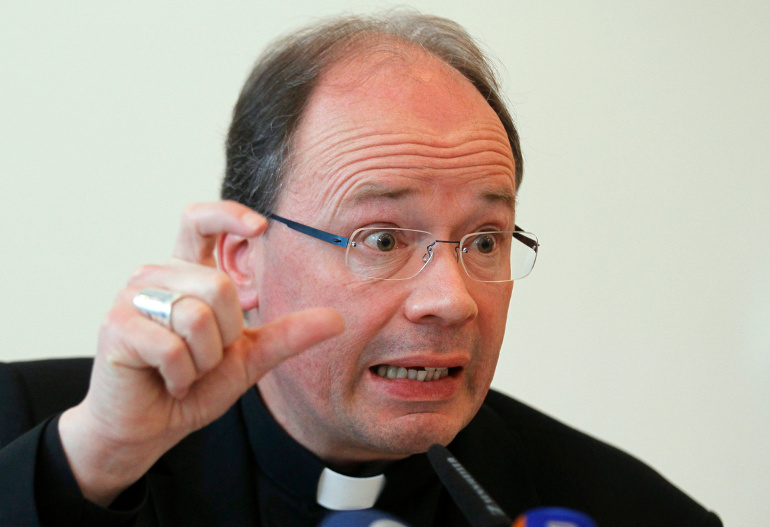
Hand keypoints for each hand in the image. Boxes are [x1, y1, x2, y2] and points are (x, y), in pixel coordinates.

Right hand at [58, 201, 343, 505]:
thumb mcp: (250, 357)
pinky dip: (182, 375)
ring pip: (197, 316)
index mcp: (186, 273)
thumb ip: (289, 334)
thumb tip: (338, 319)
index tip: (260, 227)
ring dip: (203, 360)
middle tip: (205, 358)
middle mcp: (156, 276)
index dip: (227, 215)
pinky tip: (170, 382)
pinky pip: (173, 347)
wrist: (150, 428)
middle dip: (226, 335)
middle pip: (218, 286)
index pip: (198, 221)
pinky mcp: (117, 326)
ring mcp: (132, 297)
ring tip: (185, 371)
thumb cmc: (194, 385)